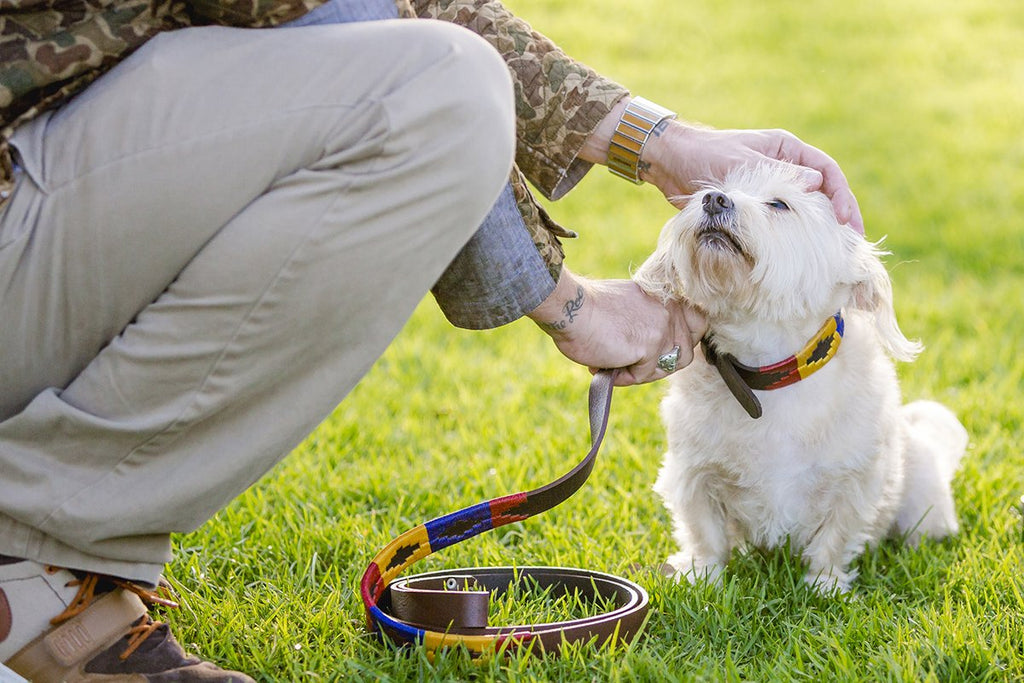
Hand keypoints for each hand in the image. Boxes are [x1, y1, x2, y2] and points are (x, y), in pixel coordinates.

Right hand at [527, 267, 706, 385]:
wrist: (570, 307)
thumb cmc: (587, 308)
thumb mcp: (629, 306)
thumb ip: (647, 320)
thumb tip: (654, 351)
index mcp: (666, 296)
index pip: (697, 323)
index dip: (685, 341)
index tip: (664, 352)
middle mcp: (669, 310)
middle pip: (685, 352)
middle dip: (660, 365)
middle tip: (632, 365)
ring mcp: (662, 328)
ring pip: (667, 367)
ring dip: (643, 373)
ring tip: (616, 366)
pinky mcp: (650, 347)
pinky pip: (643, 375)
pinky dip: (623, 377)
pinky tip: (603, 365)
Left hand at [644, 121, 863, 233]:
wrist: (670, 163)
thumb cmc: (705, 155)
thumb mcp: (743, 164)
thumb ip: (777, 175)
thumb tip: (816, 183)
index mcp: (786, 149)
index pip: (827, 171)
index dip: (840, 195)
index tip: (844, 221)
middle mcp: (784, 166)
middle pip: (821, 192)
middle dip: (837, 216)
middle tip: (849, 244)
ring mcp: (770, 187)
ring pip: (803, 209)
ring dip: (817, 228)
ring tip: (831, 253)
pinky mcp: (755, 205)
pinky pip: (782, 220)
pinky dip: (793, 235)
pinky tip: (799, 254)